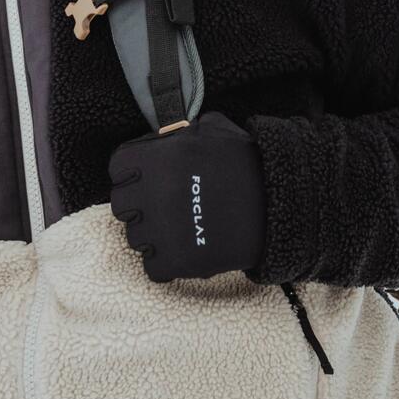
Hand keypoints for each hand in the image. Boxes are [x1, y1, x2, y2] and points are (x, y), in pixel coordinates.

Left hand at [108, 111, 267, 281]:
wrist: (280, 204)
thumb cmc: (249, 164)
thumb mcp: (216, 131)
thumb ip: (184, 132)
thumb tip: (168, 135)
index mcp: (159, 159)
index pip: (118, 168)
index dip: (132, 173)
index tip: (146, 178)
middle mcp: (154, 194)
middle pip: (121, 205)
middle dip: (140, 205)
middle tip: (164, 205)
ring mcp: (163, 231)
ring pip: (135, 238)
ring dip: (153, 235)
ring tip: (180, 229)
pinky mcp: (176, 262)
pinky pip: (153, 267)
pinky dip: (167, 263)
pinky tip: (187, 249)